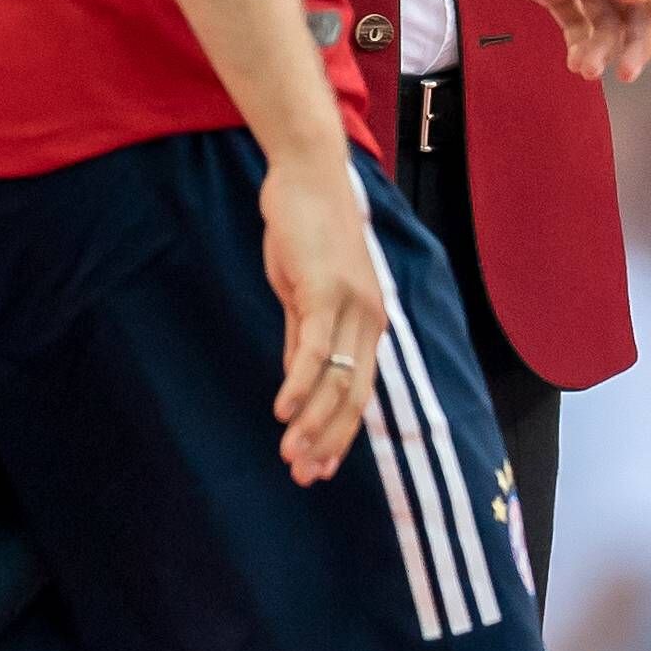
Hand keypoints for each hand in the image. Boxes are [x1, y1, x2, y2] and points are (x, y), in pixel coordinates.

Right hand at [259, 146, 385, 486]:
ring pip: (337, 380)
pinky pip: (312, 348)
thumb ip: (303, 337)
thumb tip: (298, 382)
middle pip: (354, 395)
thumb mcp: (304, 292)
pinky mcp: (323, 289)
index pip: (359, 391)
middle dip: (328, 440)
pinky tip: (282, 413)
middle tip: (303, 476)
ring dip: (312, 423)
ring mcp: (349, 304)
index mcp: (368, 322)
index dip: (340, 433)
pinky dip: (298, 385)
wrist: (307, 175)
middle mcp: (368, 318)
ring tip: (290, 456)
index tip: (320, 467)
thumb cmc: (306, 232)